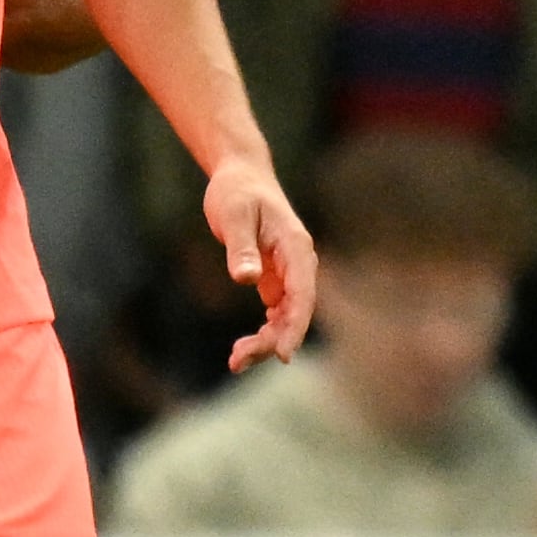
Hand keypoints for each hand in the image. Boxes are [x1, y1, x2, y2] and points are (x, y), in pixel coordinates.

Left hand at [206, 156, 319, 368]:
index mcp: (296, 247)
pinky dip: (264, 331)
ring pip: (287, 317)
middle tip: (237, 361)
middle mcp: (299, 264)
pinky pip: (277, 313)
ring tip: (236, 360)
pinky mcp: (276, 279)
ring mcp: (290, 273)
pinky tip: (243, 348)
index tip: (282, 354)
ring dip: (267, 340)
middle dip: (272, 340)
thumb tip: (247, 279)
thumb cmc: (237, 191)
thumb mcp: (234, 215)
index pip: (303, 294)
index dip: (295, 326)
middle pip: (296, 312)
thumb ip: (241, 247)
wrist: (241, 176)